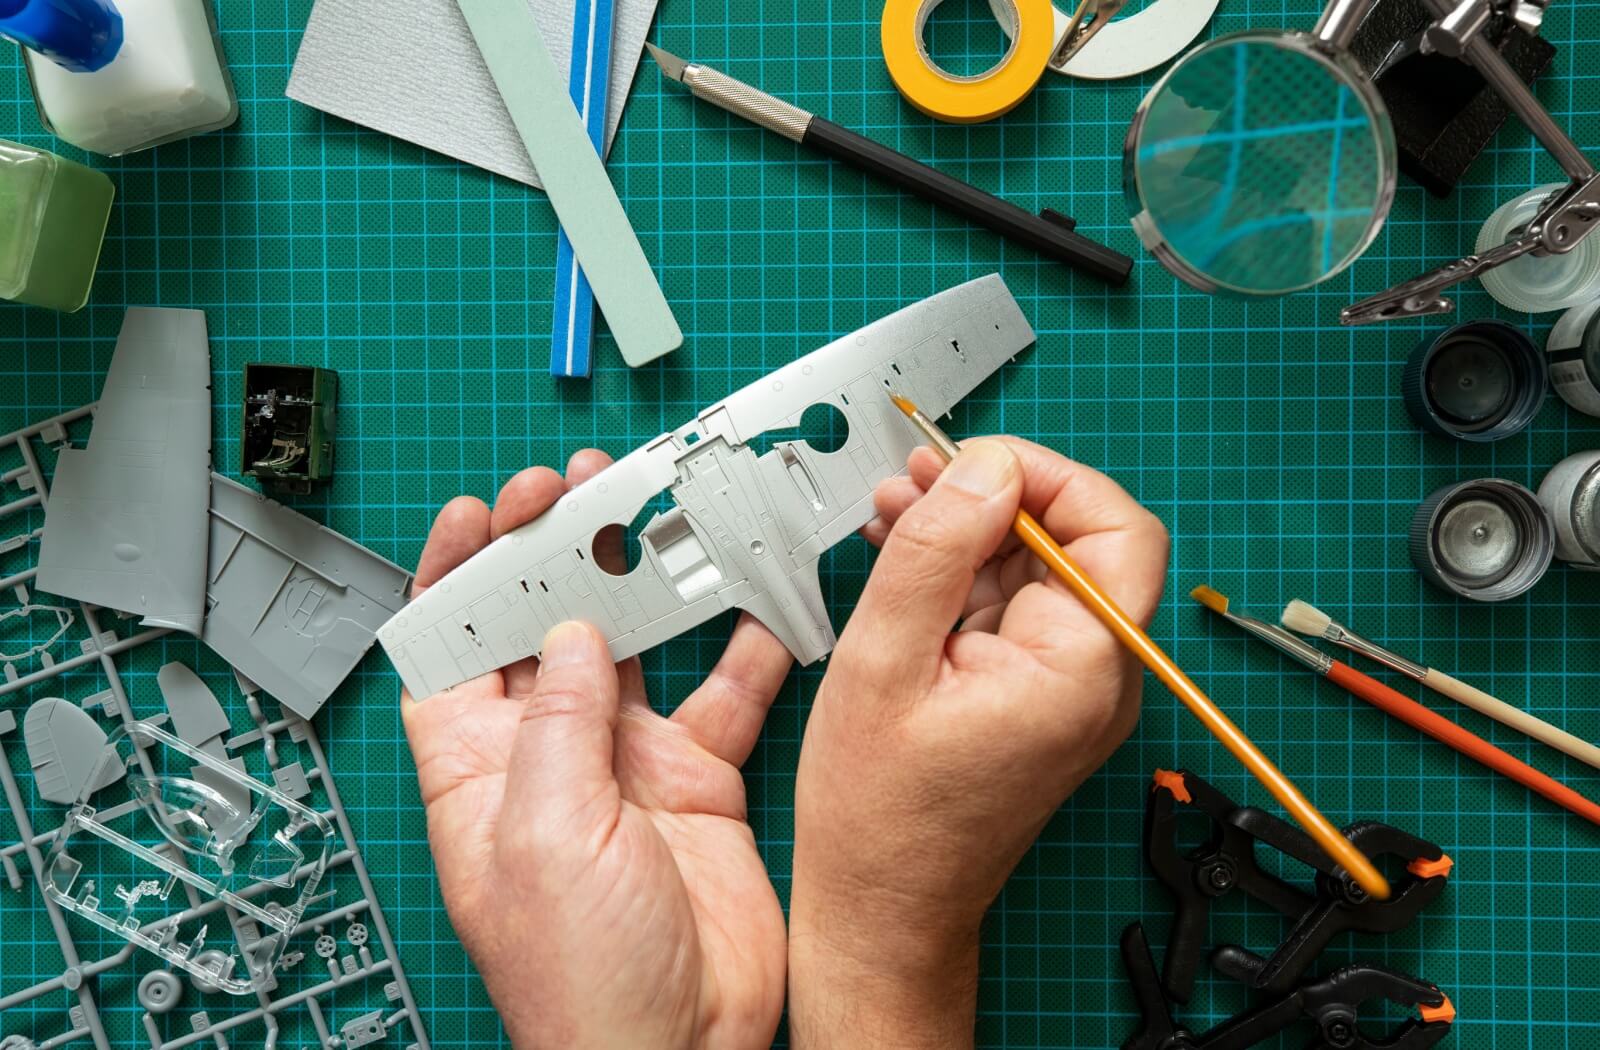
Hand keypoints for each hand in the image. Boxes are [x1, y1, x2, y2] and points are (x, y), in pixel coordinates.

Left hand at [401, 450, 793, 1049]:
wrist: (686, 1045)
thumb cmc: (581, 979)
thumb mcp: (546, 837)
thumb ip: (558, 725)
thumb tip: (569, 635)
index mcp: (478, 771)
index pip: (449, 649)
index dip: (455, 575)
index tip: (481, 510)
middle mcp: (547, 755)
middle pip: (538, 628)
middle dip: (551, 554)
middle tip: (578, 488)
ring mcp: (623, 760)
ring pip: (626, 643)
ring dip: (635, 579)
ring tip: (652, 514)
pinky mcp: (696, 773)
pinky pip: (723, 690)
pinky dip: (745, 644)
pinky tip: (756, 600)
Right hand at [788, 438, 1168, 1048]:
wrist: (880, 910)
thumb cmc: (880, 817)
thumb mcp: (884, 661)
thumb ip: (935, 550)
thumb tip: (981, 469)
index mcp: (1078, 670)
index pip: (1116, 532)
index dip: (1047, 480)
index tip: (972, 463)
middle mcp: (1093, 679)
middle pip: (1075, 544)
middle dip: (995, 498)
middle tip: (916, 479)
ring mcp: (1068, 690)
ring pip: (1037, 571)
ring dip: (969, 532)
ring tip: (892, 512)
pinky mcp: (1036, 697)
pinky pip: (1012, 611)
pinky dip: (962, 576)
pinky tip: (905, 558)